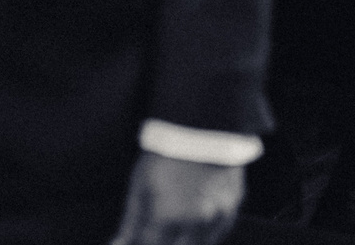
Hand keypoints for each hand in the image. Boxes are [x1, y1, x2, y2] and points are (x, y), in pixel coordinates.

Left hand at [110, 155, 241, 244]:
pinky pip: (218, 232)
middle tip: (158, 228)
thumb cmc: (167, 150)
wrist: (203, 121)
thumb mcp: (140, 184)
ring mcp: (219, 216)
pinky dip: (205, 232)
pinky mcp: (234, 206)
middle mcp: (196, 223)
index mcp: (168, 218)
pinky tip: (195, 219)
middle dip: (164, 241)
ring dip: (185, 240)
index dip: (140, 244)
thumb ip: (131, 222)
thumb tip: (120, 244)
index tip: (137, 239)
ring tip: (175, 222)